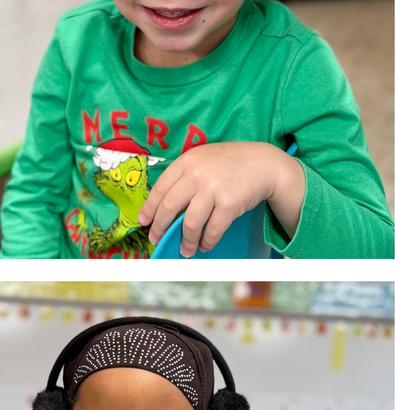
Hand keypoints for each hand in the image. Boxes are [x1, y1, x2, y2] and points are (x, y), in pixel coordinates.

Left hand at [137, 142, 304, 256]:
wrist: (265, 163)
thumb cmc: (230, 163)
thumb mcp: (203, 160)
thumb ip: (184, 176)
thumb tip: (163, 205)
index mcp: (187, 162)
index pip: (160, 188)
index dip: (149, 208)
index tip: (144, 221)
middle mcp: (197, 174)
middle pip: (169, 207)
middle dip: (160, 227)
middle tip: (156, 239)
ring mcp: (213, 188)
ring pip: (190, 222)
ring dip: (185, 241)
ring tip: (185, 250)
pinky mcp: (230, 203)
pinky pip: (213, 229)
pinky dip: (207, 241)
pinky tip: (204, 245)